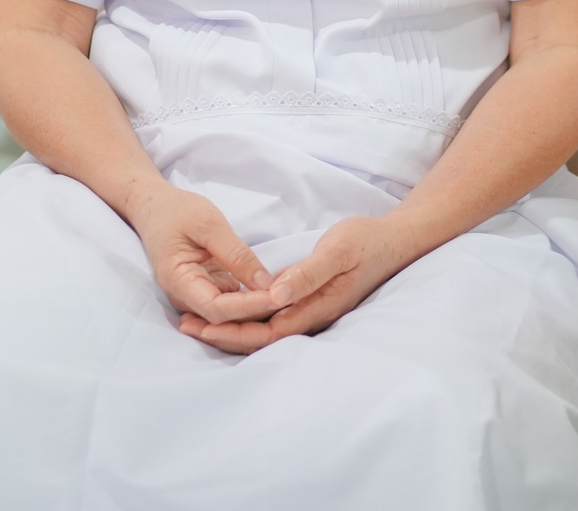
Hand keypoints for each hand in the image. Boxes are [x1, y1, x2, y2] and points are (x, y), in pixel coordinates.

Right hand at [128, 187, 279, 333]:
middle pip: (224, 319)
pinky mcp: (206, 290)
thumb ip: (236, 255)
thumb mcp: (209, 224)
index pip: (216, 309)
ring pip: (229, 316)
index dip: (248, 307)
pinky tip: (276, 291)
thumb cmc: (178, 211)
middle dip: (257, 312)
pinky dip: (253, 299)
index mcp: (178, 280)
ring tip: (289, 296)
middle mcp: (184, 297)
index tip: (278, 296)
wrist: (155, 207)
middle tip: (292, 298)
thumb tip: (266, 284)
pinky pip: (231, 303)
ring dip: (258, 309)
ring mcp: (194, 296)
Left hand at [177, 215, 415, 354]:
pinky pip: (271, 316)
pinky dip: (246, 316)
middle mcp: (311, 316)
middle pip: (261, 337)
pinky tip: (226, 308)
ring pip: (264, 329)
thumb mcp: (337, 250)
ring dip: (231, 327)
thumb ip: (308, 274)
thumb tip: (276, 296)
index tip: (203, 327)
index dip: (234, 333)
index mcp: (317, 308)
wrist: (391, 241)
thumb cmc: (365, 242)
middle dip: (223, 335)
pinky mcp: (307, 300)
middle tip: (186, 327)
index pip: (268, 332)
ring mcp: (310, 310)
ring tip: (195, 321)